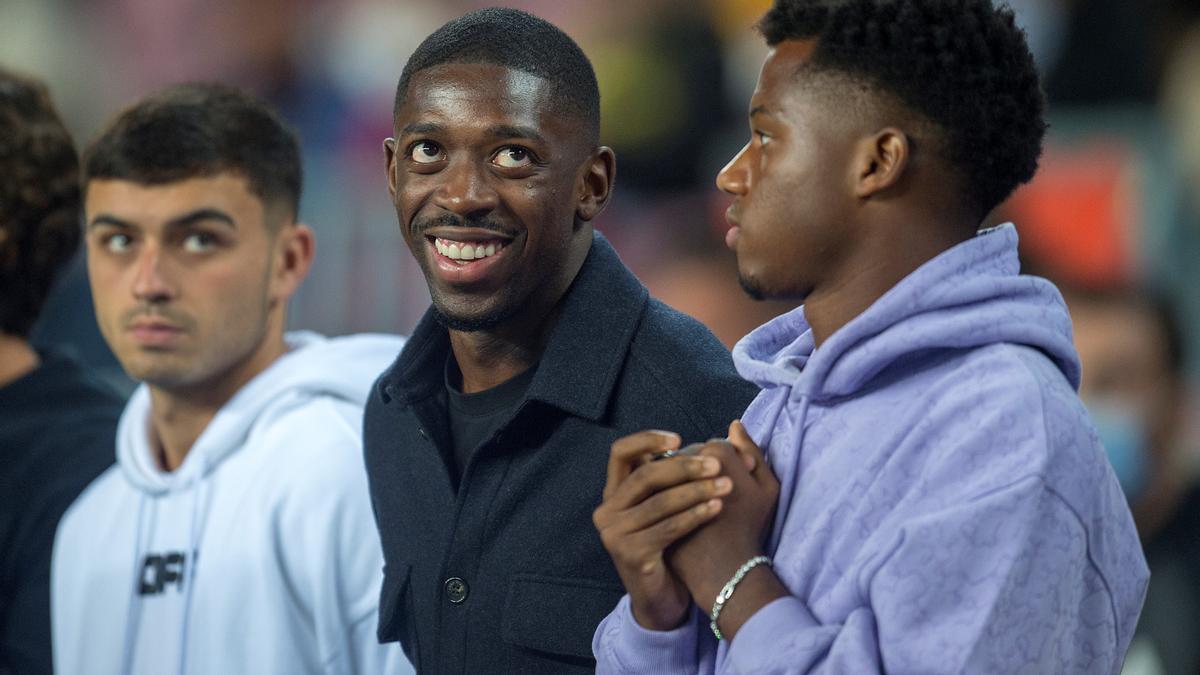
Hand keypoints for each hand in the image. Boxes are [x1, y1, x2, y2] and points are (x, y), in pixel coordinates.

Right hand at [593, 430, 733, 630]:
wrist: (661, 597)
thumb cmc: (669, 545)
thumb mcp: (666, 506)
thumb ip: (674, 477)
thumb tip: (712, 442)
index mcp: (613, 492)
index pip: (620, 452)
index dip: (647, 439)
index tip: (680, 438)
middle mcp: (607, 510)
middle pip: (645, 475)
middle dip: (684, 466)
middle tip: (717, 464)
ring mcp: (615, 534)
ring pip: (660, 502)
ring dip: (697, 491)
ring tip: (726, 485)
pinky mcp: (630, 554)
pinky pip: (668, 528)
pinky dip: (695, 515)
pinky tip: (717, 508)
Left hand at [667, 420, 784, 638]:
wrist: (726, 569)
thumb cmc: (750, 527)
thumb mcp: (767, 487)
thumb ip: (752, 450)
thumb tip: (734, 425)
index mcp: (717, 452)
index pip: (711, 447)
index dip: (720, 466)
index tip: (729, 487)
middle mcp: (687, 462)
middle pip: (685, 457)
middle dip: (695, 473)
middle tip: (712, 500)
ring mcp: (664, 482)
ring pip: (668, 473)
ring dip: (678, 485)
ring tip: (697, 509)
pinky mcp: (650, 504)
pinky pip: (654, 492)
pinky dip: (665, 499)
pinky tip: (677, 514)